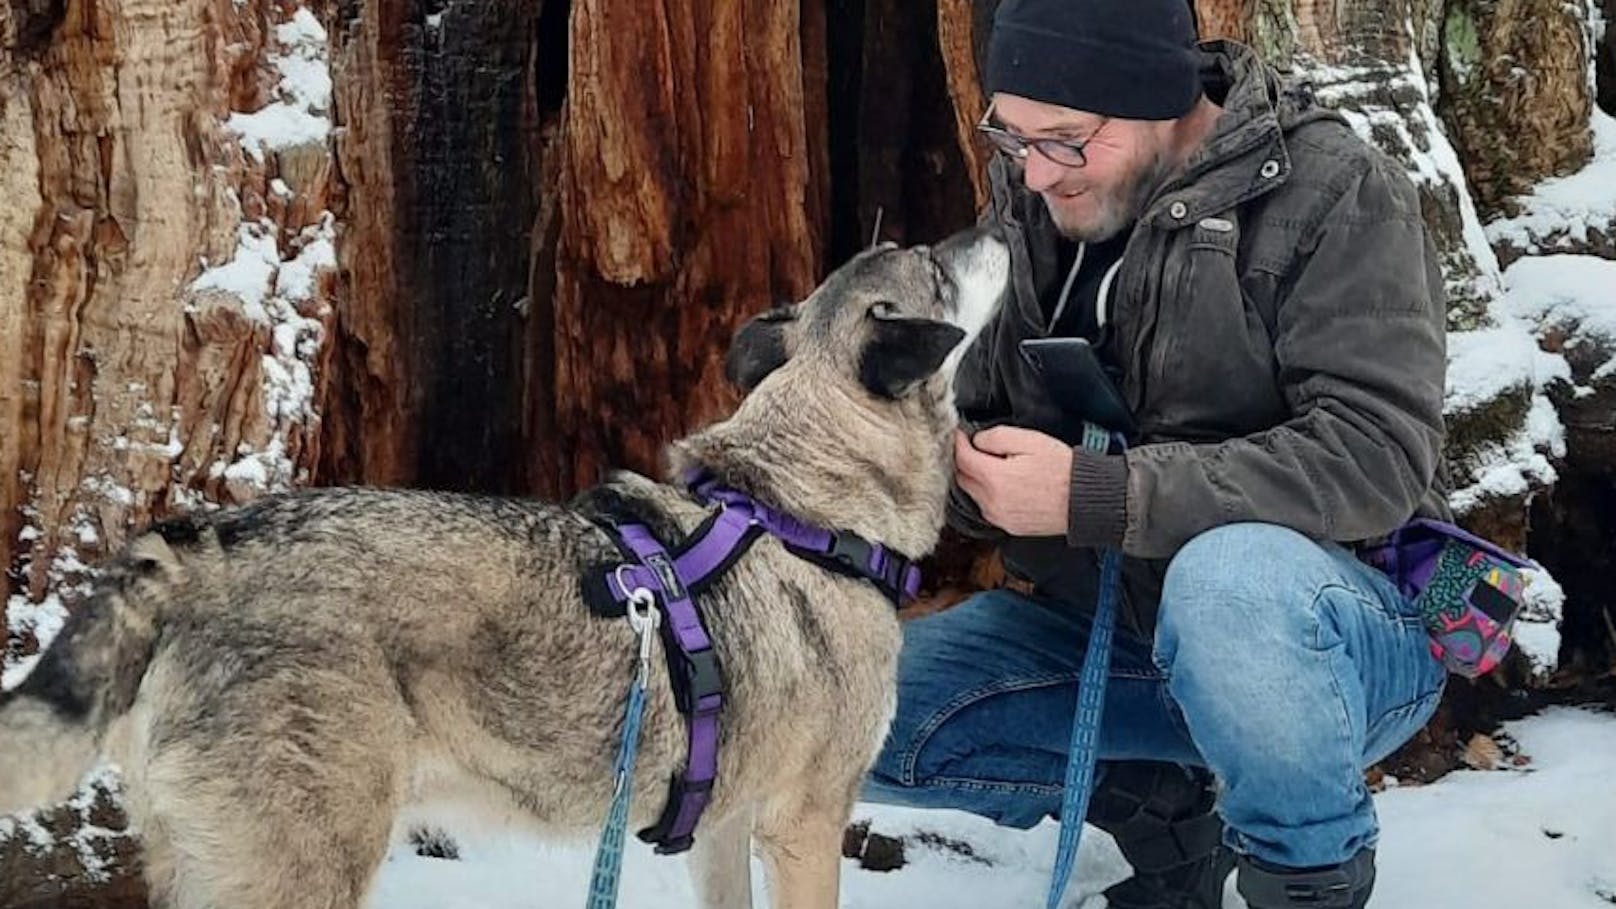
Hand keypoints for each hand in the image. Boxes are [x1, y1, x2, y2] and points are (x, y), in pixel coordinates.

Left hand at [953, 426, 1072, 536]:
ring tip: (992, 464)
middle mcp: (992, 502)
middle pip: (962, 478)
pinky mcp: (1009, 526)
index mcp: (995, 479)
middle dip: (964, 461)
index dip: (958, 442)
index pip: (961, 458)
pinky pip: (986, 508)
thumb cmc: (1063, 470)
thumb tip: (976, 441)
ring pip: (972, 494)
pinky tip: (1003, 484)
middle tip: (973, 447)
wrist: (1085, 500)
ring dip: (975, 478)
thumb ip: (996, 437)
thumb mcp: (1030, 440)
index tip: (960, 434)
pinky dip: (987, 494)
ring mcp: (1000, 517)